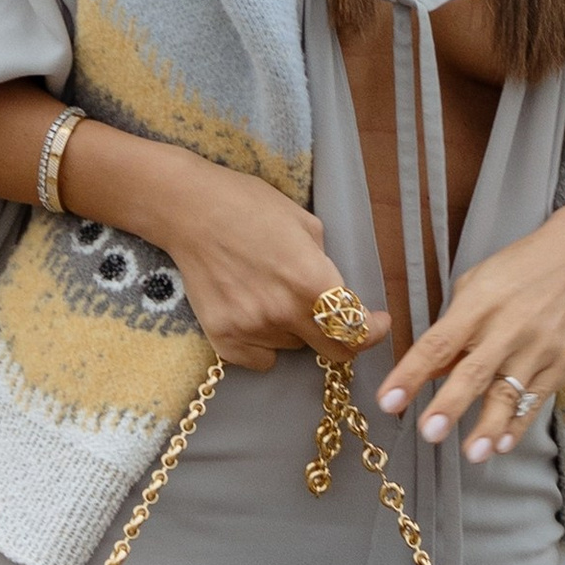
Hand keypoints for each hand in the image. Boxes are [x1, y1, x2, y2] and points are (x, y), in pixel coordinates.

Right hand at [101, 144, 385, 373]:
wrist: (189, 210)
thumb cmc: (249, 206)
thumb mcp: (306, 224)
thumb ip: (325, 264)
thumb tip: (335, 289)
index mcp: (311, 282)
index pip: (357, 330)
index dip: (373, 331)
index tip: (376, 323)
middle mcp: (283, 313)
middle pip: (333, 352)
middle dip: (343, 338)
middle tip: (336, 320)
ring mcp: (250, 329)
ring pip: (293, 347)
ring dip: (294, 329)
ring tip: (270, 292)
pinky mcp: (223, 339)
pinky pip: (260, 358)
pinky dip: (264, 343)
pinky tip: (251, 311)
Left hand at [377, 201, 564, 461]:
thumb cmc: (523, 266)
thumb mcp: (479, 283)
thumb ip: (454, 327)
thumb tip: (430, 371)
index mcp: (480, 302)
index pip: (439, 343)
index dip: (412, 373)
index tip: (388, 401)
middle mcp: (509, 326)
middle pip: (474, 371)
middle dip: (451, 404)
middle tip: (429, 432)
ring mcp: (540, 347)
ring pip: (510, 394)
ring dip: (489, 427)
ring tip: (472, 454)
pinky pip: (537, 399)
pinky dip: (519, 424)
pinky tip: (503, 444)